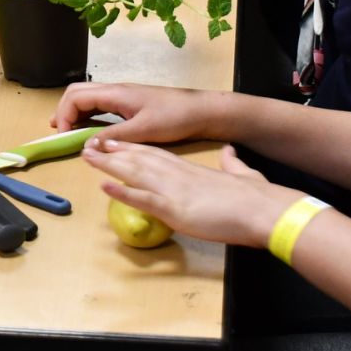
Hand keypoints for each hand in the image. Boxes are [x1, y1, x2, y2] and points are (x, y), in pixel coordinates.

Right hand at [51, 80, 226, 143]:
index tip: (64, 136)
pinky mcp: (129, 104)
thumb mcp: (143, 130)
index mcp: (115, 94)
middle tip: (59, 133)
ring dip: (74, 112)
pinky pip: (100, 106)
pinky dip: (88, 116)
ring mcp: (122, 96)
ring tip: (66, 132)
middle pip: (77, 92)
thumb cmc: (174, 117)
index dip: (64, 114)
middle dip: (64, 110)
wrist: (201, 111)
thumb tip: (86, 145)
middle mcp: (115, 91)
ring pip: (88, 98)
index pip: (76, 96)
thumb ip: (114, 137)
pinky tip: (89, 130)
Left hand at [85, 139, 286, 246]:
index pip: (156, 154)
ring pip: (134, 173)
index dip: (134, 148)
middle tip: (90, 145)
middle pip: (139, 160)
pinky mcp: (175, 209)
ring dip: (109, 165)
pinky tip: (104, 186)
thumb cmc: (255, 196)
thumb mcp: (241, 172)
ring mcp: (174, 191)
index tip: (117, 142)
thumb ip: (231, 163)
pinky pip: (142, 199)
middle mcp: (178, 175)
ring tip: (87, 157)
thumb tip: (228, 154)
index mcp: (191, 169)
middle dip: (113, 152)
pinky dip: (122, 192)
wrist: (263, 209)